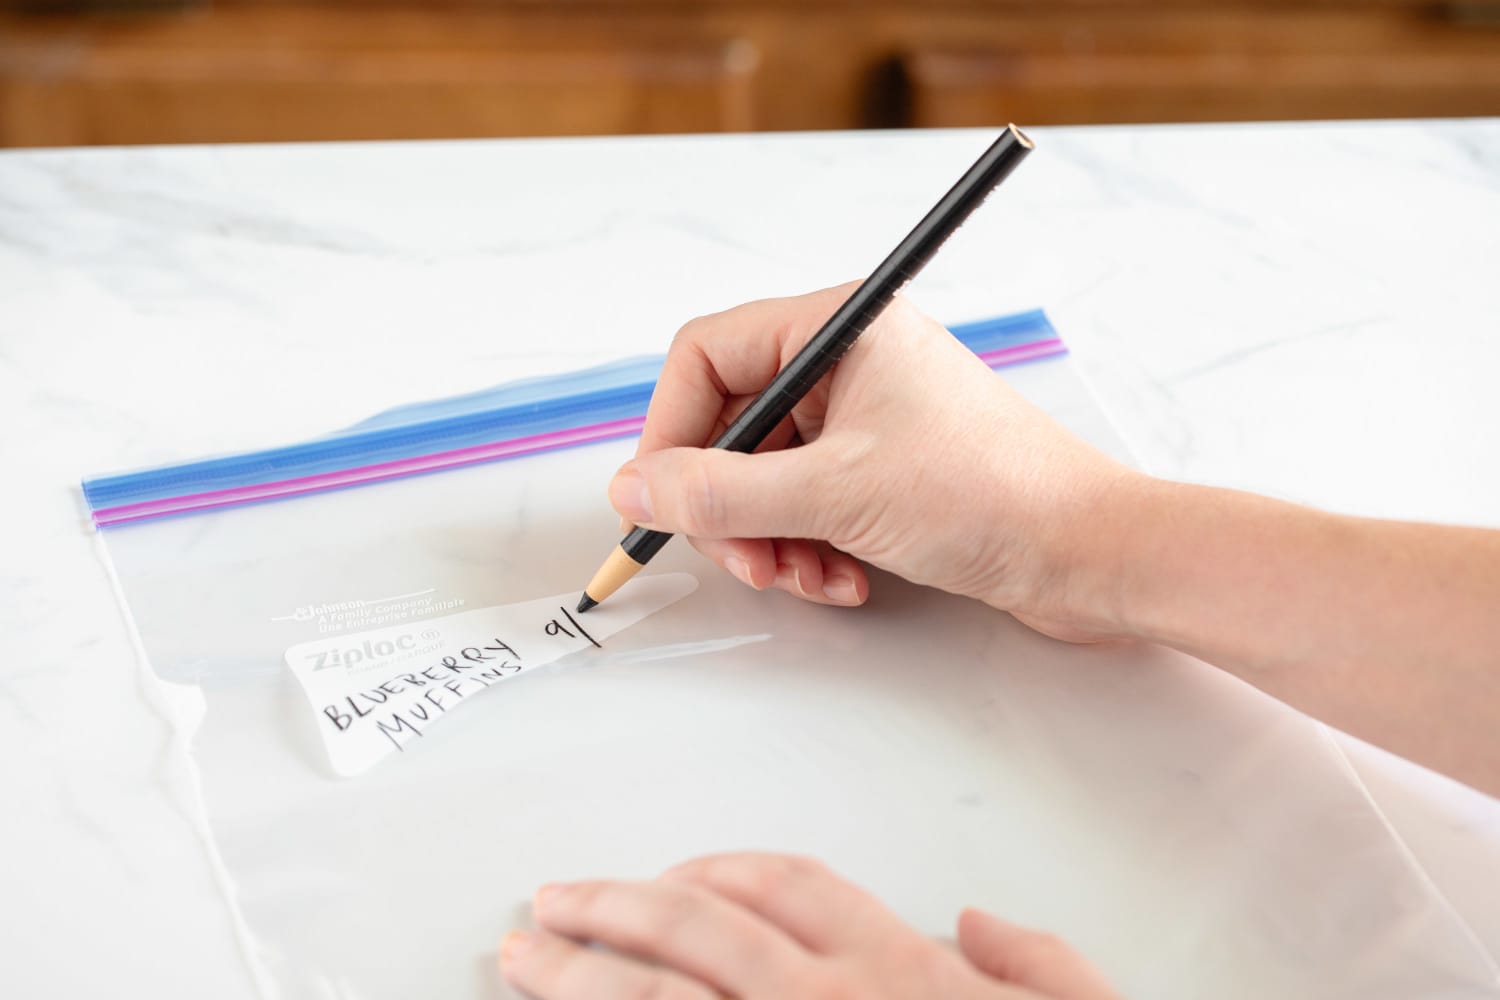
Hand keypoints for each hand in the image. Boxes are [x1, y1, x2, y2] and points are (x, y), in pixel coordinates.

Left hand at [499, 852, 1119, 999]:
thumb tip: (978, 922)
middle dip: (611, 909)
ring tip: (520, 956)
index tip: (671, 876)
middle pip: (694, 931)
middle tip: (548, 903)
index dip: (720, 871)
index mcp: (898, 972)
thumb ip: (1040, 963)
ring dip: (577, 975)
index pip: (791, 888)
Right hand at [609, 284, 1139, 639]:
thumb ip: (719, 492)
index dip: (670, 430)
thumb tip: (634, 488)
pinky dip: (810, 548)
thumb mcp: (832, 494)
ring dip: (771, 538)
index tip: (661, 498)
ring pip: (767, 474)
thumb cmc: (988, 493)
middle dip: (729, 504)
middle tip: (746, 561)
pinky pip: (808, 502)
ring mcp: (868, 416)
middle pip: (731, 425)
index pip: (706, 355)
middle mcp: (848, 362)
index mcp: (837, 328)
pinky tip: (845, 580)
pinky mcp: (885, 468)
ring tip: (806, 578)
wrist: (1089, 552)